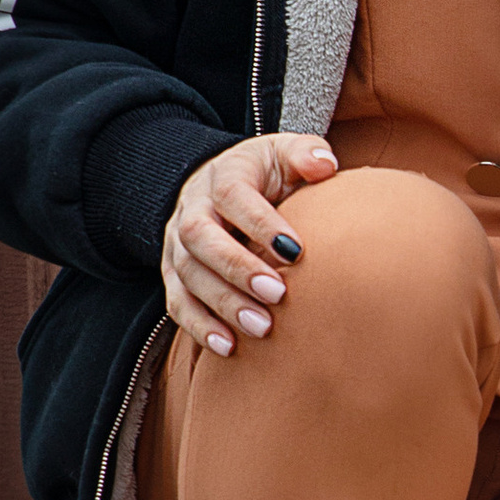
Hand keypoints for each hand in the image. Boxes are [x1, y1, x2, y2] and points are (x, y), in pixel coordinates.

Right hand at [161, 133, 338, 356]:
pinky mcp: (174, 274)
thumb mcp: (285, 152)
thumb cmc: (267, 174)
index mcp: (222, 175)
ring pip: (188, 274)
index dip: (261, 223)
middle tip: (277, 294)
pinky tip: (228, 347)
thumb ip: (306, 154)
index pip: (232, 195)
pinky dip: (199, 326)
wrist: (221, 187)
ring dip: (223, 303)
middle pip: (201, 238)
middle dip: (238, 268)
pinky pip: (177, 302)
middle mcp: (192, 209)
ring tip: (261, 327)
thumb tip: (325, 165)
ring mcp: (178, 244)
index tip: (296, 251)